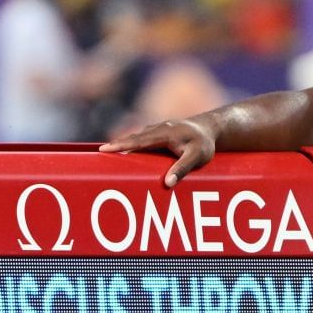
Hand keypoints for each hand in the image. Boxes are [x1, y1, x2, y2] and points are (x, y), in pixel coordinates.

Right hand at [98, 118, 215, 187]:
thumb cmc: (205, 144)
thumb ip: (182, 169)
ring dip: (124, 143)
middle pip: (134, 138)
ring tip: (108, 153)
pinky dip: (132, 143)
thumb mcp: (197, 157)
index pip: (138, 141)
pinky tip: (127, 150)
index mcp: (165, 134)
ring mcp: (159, 128)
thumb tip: (167, 184)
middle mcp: (159, 128)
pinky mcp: (160, 132)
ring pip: (137, 137)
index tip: (105, 148)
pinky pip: (143, 137)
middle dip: (117, 144)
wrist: (212, 128)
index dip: (121, 145)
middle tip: (100, 152)